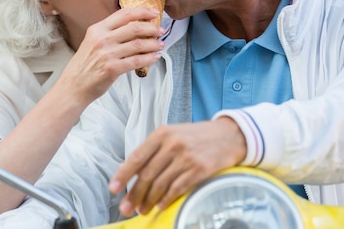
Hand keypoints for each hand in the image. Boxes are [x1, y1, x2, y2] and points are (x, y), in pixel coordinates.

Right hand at [58, 7, 164, 105]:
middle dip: (152, 28)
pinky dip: (149, 59)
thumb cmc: (84, 65)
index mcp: (97, 29)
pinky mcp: (112, 68)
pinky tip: (154, 57)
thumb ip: (109, 33)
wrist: (73, 86)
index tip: (153, 12)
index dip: (142, 11)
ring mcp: (107, 54)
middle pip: (134, 27)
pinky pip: (137, 61)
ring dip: (153, 44)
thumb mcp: (92, 42)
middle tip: (160, 30)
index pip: (124, 14)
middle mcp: (102, 39)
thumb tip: (134, 27)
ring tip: (160, 44)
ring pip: (138, 44)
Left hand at [108, 117, 246, 215]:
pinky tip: (161, 206)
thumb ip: (154, 150)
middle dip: (134, 194)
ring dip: (149, 200)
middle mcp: (172, 144)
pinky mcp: (200, 169)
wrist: (229, 135)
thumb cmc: (197, 137)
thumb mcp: (173, 134)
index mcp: (162, 134)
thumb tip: (131, 172)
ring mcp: (186, 157)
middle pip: (147, 175)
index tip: (113, 189)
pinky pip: (177, 189)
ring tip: (142, 209)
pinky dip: (166, 200)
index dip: (123, 175)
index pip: (136, 157)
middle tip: (126, 208)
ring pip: (160, 184)